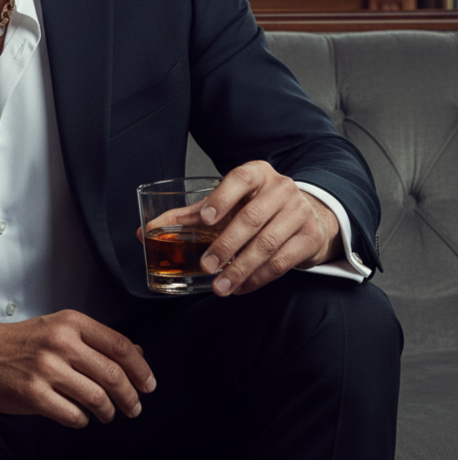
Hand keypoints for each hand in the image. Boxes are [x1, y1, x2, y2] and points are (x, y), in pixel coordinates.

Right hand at [0, 310, 155, 427]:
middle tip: (135, 407)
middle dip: (131, 397)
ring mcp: (46, 369)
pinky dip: (83, 420)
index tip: (149, 384)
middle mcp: (60, 342)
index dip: (140, 369)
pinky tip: (80, 415)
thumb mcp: (59, 328)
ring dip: (109, 411)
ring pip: (97, 398)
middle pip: (113, 374)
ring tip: (108, 413)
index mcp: (70, 322)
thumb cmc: (21, 342)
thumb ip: (96, 340)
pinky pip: (74, 416)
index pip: (119, 345)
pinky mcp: (33, 395)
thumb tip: (137, 354)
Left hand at [193, 161, 341, 295]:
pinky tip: (241, 286)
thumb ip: (193, 214)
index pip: (239, 178)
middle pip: (251, 217)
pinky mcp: (310, 237)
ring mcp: (299, 212)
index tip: (205, 219)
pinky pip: (282, 262)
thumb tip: (150, 230)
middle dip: (226, 244)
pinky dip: (258, 278)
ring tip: (220, 285)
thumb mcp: (230, 202)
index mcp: (258, 173)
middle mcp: (281, 188)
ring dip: (240, 268)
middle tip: (207, 265)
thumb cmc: (259, 205)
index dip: (222, 198)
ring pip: (267, 244)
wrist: (307, 214)